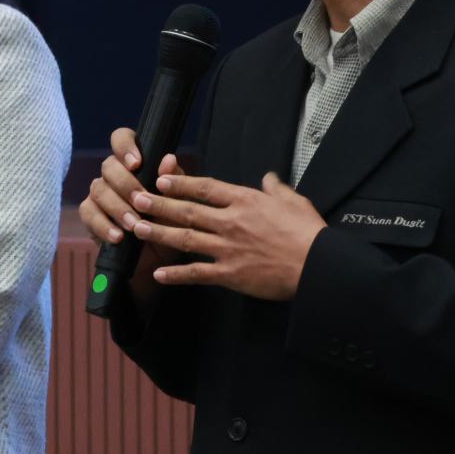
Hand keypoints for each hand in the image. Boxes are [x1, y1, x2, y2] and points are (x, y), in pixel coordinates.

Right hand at [77, 126, 189, 296]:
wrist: (161, 254)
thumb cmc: (172, 221)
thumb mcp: (180, 202)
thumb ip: (175, 180)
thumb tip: (169, 159)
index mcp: (134, 162)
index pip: (121, 139)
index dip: (125, 146)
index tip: (137, 163)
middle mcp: (114, 174)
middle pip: (108, 165)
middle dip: (125, 184)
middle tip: (141, 200)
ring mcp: (100, 193)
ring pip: (98, 189)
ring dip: (118, 207)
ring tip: (134, 225)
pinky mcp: (91, 215)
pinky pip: (89, 213)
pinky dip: (104, 225)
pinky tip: (118, 237)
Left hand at [126, 171, 326, 300]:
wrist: (317, 265)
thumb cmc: (309, 234)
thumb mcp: (295, 201)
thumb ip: (277, 189)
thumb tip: (269, 178)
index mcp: (246, 201)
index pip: (205, 188)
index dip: (181, 182)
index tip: (162, 179)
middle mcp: (231, 221)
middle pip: (188, 210)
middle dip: (159, 204)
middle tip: (137, 199)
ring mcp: (228, 248)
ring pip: (185, 238)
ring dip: (160, 233)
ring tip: (138, 229)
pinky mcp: (230, 274)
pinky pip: (197, 273)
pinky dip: (177, 274)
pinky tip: (160, 273)